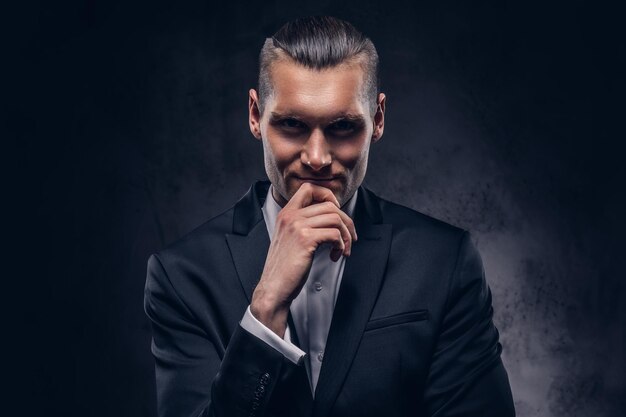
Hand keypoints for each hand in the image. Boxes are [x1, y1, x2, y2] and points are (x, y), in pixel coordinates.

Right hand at [250, 183, 356, 336]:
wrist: (273, 288)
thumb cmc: (284, 268)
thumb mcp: (290, 238)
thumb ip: (303, 225)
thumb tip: (332, 219)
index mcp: (286, 213)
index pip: (309, 188)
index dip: (328, 195)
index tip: (336, 212)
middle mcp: (291, 216)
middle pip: (329, 205)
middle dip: (346, 222)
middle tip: (349, 238)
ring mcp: (297, 227)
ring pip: (335, 218)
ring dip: (345, 235)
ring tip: (342, 249)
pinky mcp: (305, 240)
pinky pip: (334, 234)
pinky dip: (341, 245)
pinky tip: (335, 255)